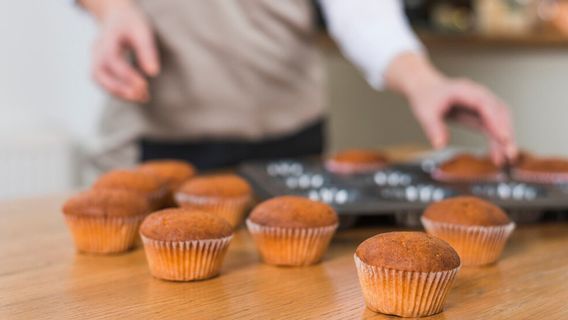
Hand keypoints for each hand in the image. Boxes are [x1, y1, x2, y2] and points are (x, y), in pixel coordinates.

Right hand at [82, 0, 159, 101]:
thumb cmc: (131, 22)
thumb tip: (153, 73)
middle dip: (119, 88)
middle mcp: (96, 48)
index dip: (126, 75)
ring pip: (99, 80)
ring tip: (142, 98)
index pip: (112, 59)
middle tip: (142, 96)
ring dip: (119, 93)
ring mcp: (93, 57)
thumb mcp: (142, 30)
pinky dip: (118, 91)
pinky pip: (103, 82)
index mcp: (107, 37)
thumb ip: (147, 50)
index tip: (144, 85)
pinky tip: (137, 95)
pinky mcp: (97, 66)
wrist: (115, 16)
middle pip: (99, 73)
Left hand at [386, 53, 516, 164]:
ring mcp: (482, 104)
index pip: (487, 105)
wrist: (426, 89)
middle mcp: (479, 95)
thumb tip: (440, 145)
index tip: (504, 137)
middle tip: (509, 154)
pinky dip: (497, 140)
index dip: (497, 121)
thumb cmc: (427, 96)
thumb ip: (433, 128)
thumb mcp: (425, 112)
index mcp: (467, 91)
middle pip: (500, 112)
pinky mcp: (481, 114)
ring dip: (505, 139)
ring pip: (501, 120)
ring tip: (506, 159)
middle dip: (506, 133)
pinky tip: (497, 155)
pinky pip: (493, 127)